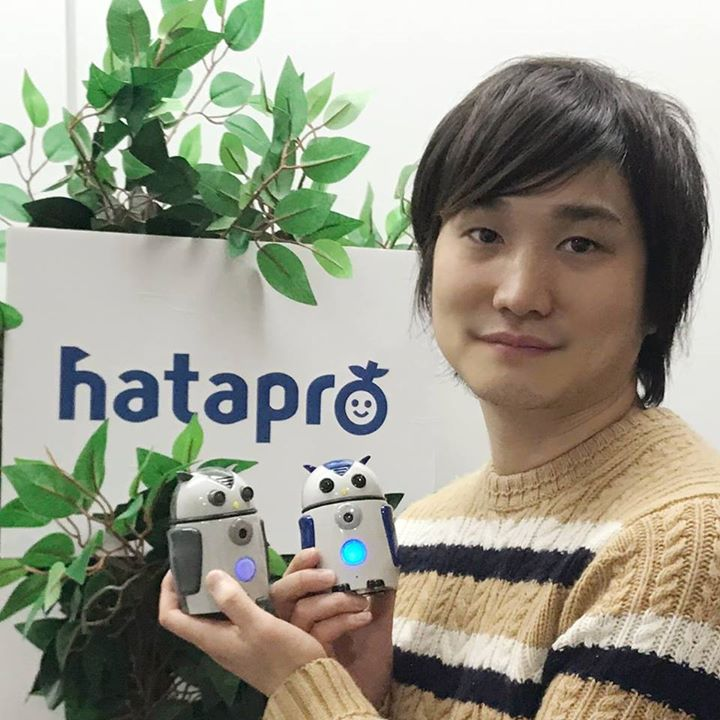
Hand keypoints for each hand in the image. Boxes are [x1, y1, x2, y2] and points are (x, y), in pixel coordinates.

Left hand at [158, 569, 325, 696]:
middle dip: (210, 578)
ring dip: (239, 582)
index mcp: (212, 638)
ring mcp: (240, 633)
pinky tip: (270, 579)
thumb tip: (211, 576)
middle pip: (201, 603)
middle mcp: (222, 635)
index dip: (169, 590)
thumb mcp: (259, 627)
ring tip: (248, 563)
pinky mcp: (258, 631)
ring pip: (230, 600)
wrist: (311, 685)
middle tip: (220, 556)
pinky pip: (250, 605)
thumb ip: (235, 601)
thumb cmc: (284, 663)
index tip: (179, 566)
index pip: (172, 616)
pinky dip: (257, 590)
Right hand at [269, 549, 393, 707]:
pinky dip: (343, 619)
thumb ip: (377, 595)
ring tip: (360, 601)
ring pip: (301, 611)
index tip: (316, 552)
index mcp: (306, 613)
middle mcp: (295, 628)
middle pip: (282, 594)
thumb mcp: (375, 622)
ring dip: (334, 600)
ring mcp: (300, 645)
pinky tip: (364, 618)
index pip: (291, 583)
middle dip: (305, 578)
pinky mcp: (310, 660)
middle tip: (331, 575)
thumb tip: (386, 568)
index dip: (299, 565)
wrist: (371, 697)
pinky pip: (320, 631)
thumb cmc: (368, 662)